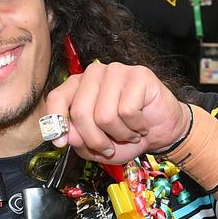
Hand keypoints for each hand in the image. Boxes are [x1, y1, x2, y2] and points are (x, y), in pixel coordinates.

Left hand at [43, 62, 189, 163]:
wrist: (161, 132)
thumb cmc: (126, 134)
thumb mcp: (95, 146)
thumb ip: (78, 140)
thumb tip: (65, 135)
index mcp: (78, 86)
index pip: (56, 98)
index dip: (56, 122)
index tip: (60, 143)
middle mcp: (94, 74)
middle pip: (81, 112)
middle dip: (95, 140)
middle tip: (108, 147)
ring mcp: (116, 71)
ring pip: (105, 115)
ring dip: (120, 135)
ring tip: (128, 133)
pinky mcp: (139, 75)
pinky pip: (128, 111)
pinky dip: (136, 127)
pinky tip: (141, 124)